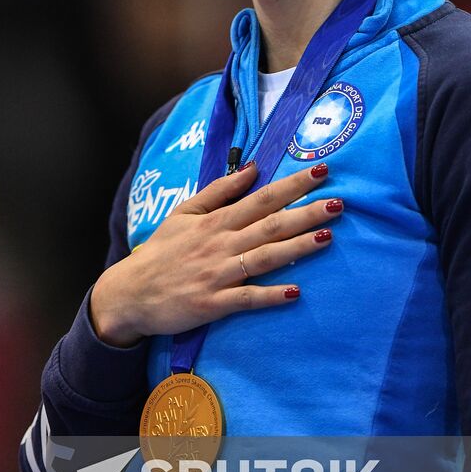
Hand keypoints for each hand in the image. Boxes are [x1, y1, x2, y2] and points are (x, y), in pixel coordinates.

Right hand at [89, 161, 340, 346]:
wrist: (130, 293)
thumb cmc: (161, 251)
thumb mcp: (184, 212)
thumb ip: (219, 191)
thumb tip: (252, 168)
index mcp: (215, 221)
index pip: (262, 198)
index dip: (292, 185)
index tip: (321, 172)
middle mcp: (220, 244)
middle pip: (270, 225)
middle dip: (306, 213)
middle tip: (339, 203)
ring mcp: (218, 274)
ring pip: (264, 257)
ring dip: (297, 248)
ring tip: (328, 238)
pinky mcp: (213, 303)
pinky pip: (246, 298)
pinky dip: (269, 295)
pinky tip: (294, 292)